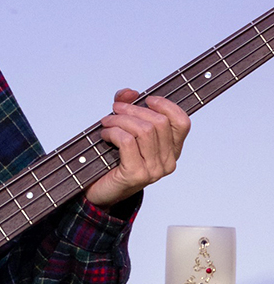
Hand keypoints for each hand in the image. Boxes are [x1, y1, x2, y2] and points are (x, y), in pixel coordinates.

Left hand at [85, 88, 190, 208]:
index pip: (182, 123)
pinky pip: (128, 142)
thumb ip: (129, 108)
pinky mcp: (137, 174)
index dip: (166, 105)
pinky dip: (113, 132)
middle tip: (115, 109)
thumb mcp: (124, 129)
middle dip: (133, 109)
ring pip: (144, 130)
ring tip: (107, 123)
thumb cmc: (114, 160)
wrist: (101, 190)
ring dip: (120, 120)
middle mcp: (167, 161)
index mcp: (172, 150)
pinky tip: (105, 135)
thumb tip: (129, 92)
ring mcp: (154, 170)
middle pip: (159, 122)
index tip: (147, 99)